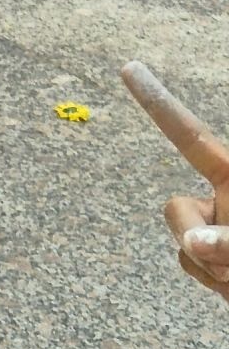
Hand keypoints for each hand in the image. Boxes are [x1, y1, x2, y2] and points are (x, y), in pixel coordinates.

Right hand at [122, 62, 228, 302]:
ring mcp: (215, 228)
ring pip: (182, 243)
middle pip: (175, 208)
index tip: (129, 69)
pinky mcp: (212, 257)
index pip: (189, 135)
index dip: (158, 103)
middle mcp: (222, 197)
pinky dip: (212, 279)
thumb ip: (228, 241)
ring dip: (211, 267)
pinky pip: (190, 264)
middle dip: (193, 237)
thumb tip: (193, 244)